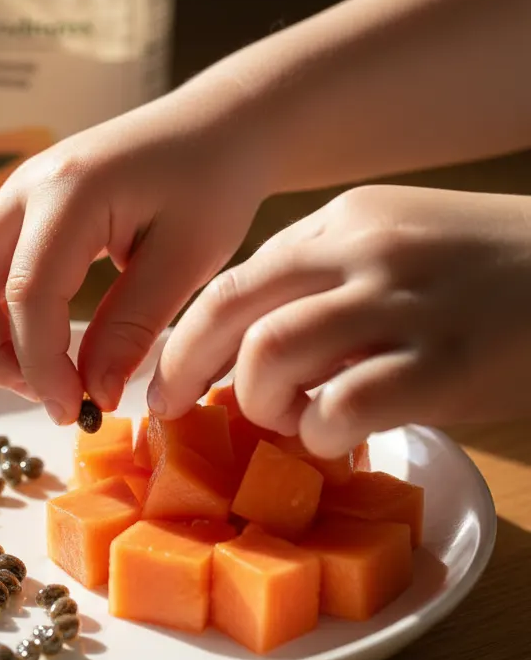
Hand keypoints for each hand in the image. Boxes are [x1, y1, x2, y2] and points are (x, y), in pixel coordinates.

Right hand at [0, 77, 271, 423]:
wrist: (215, 125)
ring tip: (33, 369)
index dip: (41, 367)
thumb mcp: (189, 260)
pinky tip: (25, 332)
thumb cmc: (213, 183)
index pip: (25, 296)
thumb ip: (133, 327)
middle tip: (50, 395)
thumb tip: (95, 393)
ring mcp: (10, 192)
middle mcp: (23, 187)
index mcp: (70, 192)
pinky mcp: (13, 206)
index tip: (77, 410)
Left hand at [149, 184, 530, 456]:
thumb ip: (323, 284)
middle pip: (230, 314)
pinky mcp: (446, 363)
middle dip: (184, 371)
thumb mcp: (398, 248)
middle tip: (175, 414)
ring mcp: (404, 304)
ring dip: (260, 406)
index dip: (185, 340)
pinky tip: (338, 436)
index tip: (168, 379)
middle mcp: (363, 252)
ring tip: (288, 421)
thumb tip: (247, 350)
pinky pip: (340, 408)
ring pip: (269, 358)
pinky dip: (321, 434)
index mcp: (343, 223)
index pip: (231, 281)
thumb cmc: (490, 274)